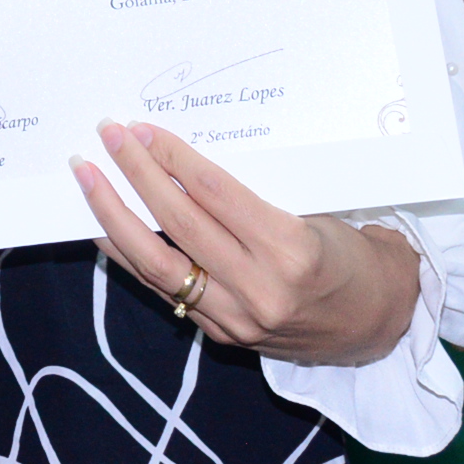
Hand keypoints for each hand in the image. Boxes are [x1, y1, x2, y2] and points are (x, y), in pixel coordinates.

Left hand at [74, 118, 423, 365]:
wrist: (376, 324)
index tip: (140, 129)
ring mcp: (238, 318)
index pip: (213, 193)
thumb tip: (180, 157)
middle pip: (179, 223)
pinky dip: (127, 254)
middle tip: (107, 136)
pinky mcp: (222, 334)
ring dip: (114, 215)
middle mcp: (261, 288)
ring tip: (87, 177)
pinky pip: (162, 289)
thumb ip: (249, 196)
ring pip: (157, 263)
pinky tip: (102, 226)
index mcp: (291, 250)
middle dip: (136, 174)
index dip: (171, 157)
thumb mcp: (314, 213)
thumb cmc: (348, 255)